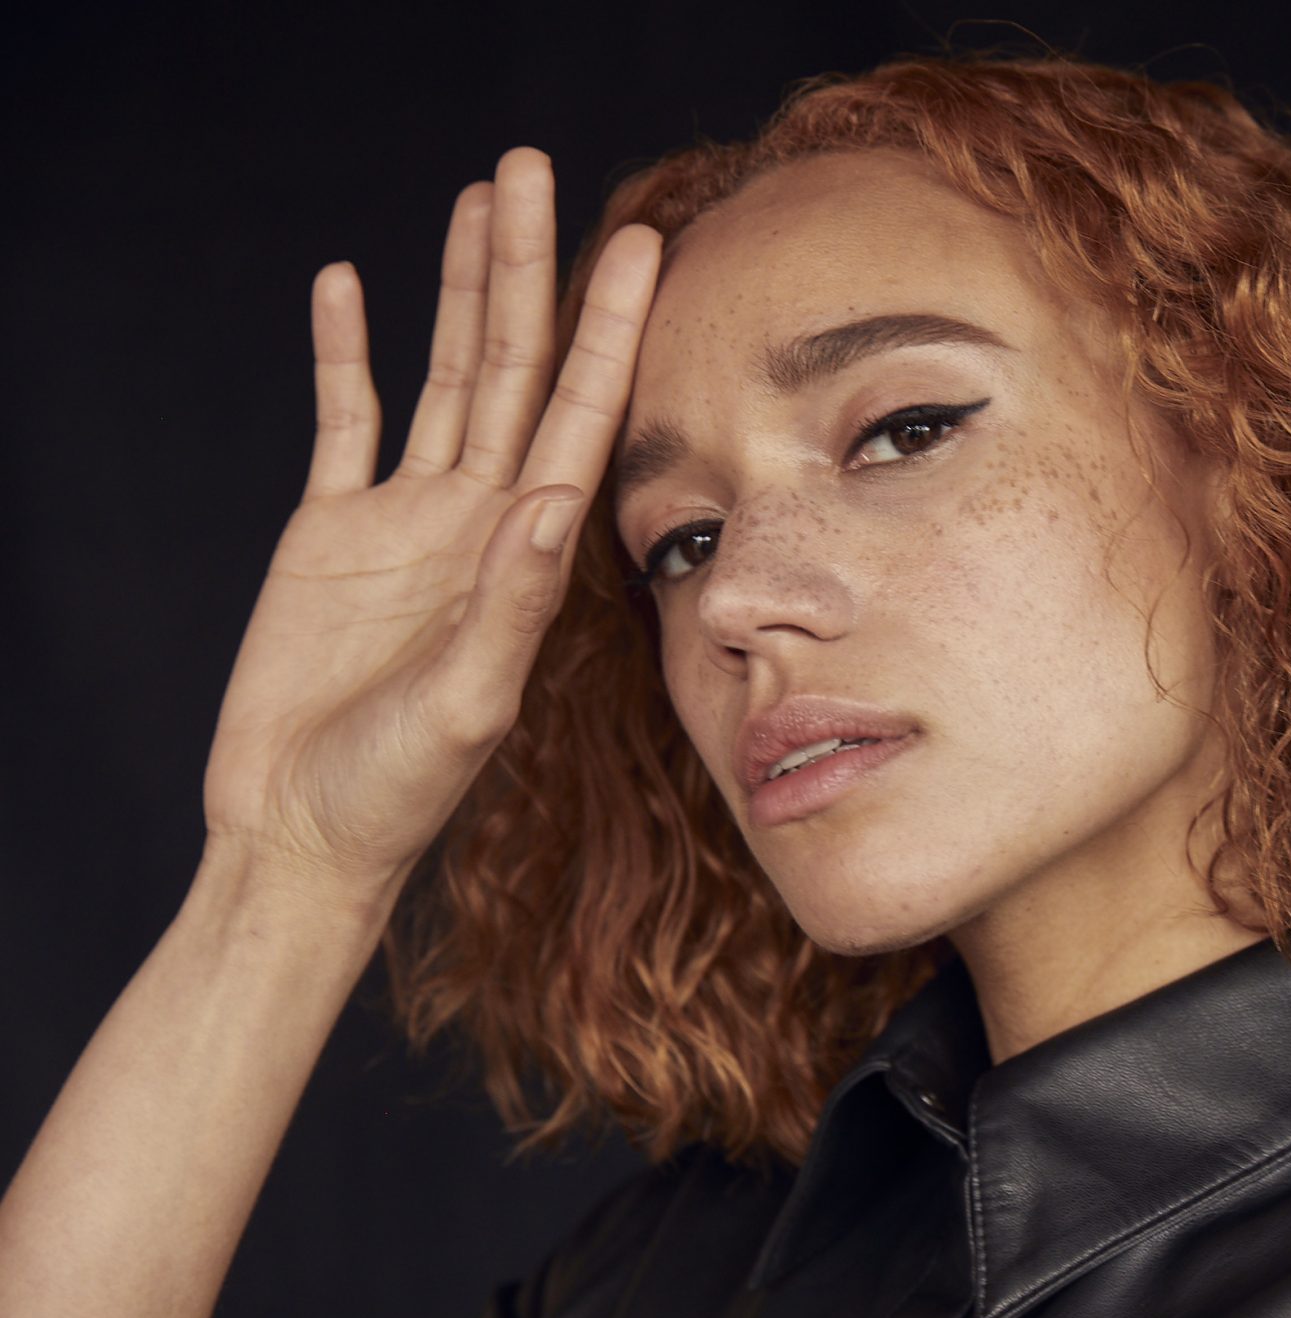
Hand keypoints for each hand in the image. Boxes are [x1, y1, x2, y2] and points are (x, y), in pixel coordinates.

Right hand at [200, 148, 659, 904]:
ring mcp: (406, 520)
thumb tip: (548, 496)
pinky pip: (343, 419)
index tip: (644, 246)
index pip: (582, 418)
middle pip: (514, 368)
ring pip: (444, 375)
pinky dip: (343, 351)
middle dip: (525, 270)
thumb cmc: (397, 793)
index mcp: (525, 554)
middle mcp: (479, 520)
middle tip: (530, 166)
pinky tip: (347, 284)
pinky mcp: (330, 532)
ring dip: (458, 288)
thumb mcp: (464, 705)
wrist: (302, 833)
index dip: (610, 331)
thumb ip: (508, 603)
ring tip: (476, 197)